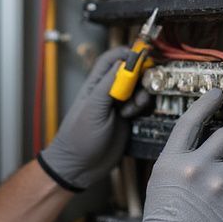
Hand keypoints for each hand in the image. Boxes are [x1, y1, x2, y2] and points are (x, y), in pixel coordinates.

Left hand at [37, 46, 150, 191]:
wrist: (79, 167)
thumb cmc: (78, 137)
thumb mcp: (93, 109)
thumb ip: (108, 85)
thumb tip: (124, 62)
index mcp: (96, 84)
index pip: (114, 59)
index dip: (129, 54)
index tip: (144, 57)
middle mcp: (109, 92)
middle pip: (132, 73)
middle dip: (142, 77)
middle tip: (141, 89)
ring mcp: (119, 106)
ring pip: (140, 90)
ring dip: (142, 96)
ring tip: (132, 110)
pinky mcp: (128, 121)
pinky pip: (143, 107)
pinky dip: (144, 109)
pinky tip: (135, 118)